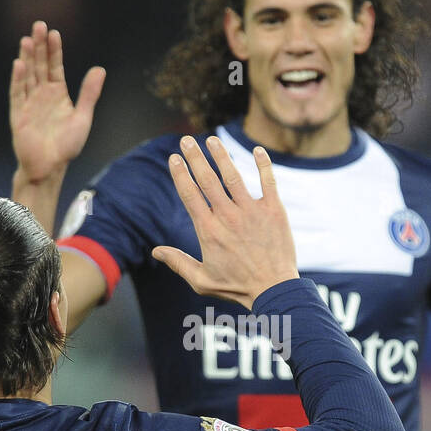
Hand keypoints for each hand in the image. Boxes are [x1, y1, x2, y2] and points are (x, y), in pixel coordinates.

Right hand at [9, 20, 104, 183]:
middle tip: (39, 25)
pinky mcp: (19, 114)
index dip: (54, 51)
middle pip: (39, 65)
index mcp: (58, 94)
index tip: (54, 33)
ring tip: (27, 39)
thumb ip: (89, 93)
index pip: (55, 67)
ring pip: (28, 75)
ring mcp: (29, 103)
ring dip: (27, 58)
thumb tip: (100, 69)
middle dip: (39, 46)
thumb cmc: (66, 146)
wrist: (50, 167)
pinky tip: (20, 64)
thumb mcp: (82, 117)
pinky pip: (18, 93)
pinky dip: (18, 79)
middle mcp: (42, 95)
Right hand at [152, 135, 297, 309]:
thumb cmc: (237, 288)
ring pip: (233, 176)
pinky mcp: (274, 211)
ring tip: (212, 140)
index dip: (181, 174)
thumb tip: (156, 251)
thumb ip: (178, 263)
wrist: (273, 290)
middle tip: (186, 141)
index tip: (174, 158)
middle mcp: (228, 216)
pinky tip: (258, 150)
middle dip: (195, 157)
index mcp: (209, 231)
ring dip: (221, 156)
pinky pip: (268, 181)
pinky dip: (263, 164)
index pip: (190, 195)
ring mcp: (252, 211)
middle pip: (208, 180)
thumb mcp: (201, 281)